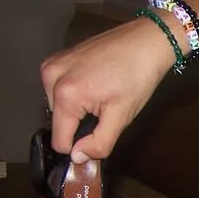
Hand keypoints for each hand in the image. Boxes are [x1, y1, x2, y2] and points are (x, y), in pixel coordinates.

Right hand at [40, 17, 175, 162]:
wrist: (147, 40)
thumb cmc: (138, 75)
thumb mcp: (121, 116)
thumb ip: (98, 143)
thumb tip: (77, 157)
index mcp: (65, 94)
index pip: (60, 141)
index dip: (80, 147)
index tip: (99, 137)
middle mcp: (51, 77)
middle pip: (58, 123)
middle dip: (80, 123)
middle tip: (106, 109)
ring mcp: (52, 64)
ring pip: (58, 106)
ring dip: (77, 108)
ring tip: (103, 94)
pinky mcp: (58, 57)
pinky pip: (59, 88)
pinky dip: (75, 93)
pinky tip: (97, 84)